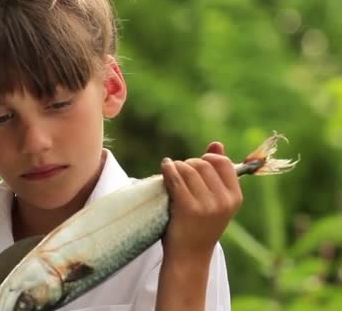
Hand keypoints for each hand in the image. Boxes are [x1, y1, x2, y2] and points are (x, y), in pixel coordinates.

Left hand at [160, 142, 242, 260]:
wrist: (189, 255)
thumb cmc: (200, 225)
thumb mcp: (215, 200)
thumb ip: (217, 172)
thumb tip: (216, 143)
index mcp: (234, 197)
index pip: (223, 163)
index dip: (208, 158)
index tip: (197, 163)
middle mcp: (224, 201)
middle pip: (203, 164)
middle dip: (189, 164)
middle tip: (180, 172)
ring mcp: (206, 205)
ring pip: (188, 169)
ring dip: (177, 167)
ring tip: (172, 173)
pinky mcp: (187, 208)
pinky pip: (176, 178)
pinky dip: (168, 169)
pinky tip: (165, 166)